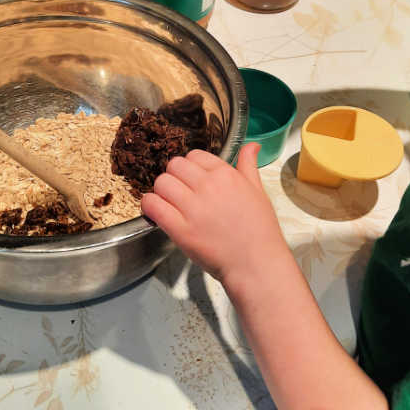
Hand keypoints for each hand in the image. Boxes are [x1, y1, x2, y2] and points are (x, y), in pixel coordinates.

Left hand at [141, 143, 288, 284]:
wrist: (256, 264)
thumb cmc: (259, 230)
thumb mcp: (258, 191)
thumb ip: (248, 165)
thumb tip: (251, 145)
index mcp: (226, 174)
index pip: (194, 155)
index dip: (191, 167)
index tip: (193, 180)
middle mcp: (208, 186)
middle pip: (174, 165)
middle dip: (175, 177)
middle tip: (180, 193)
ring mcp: (193, 208)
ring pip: (161, 183)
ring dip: (161, 192)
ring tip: (170, 204)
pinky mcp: (180, 229)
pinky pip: (153, 205)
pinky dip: (150, 206)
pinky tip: (157, 213)